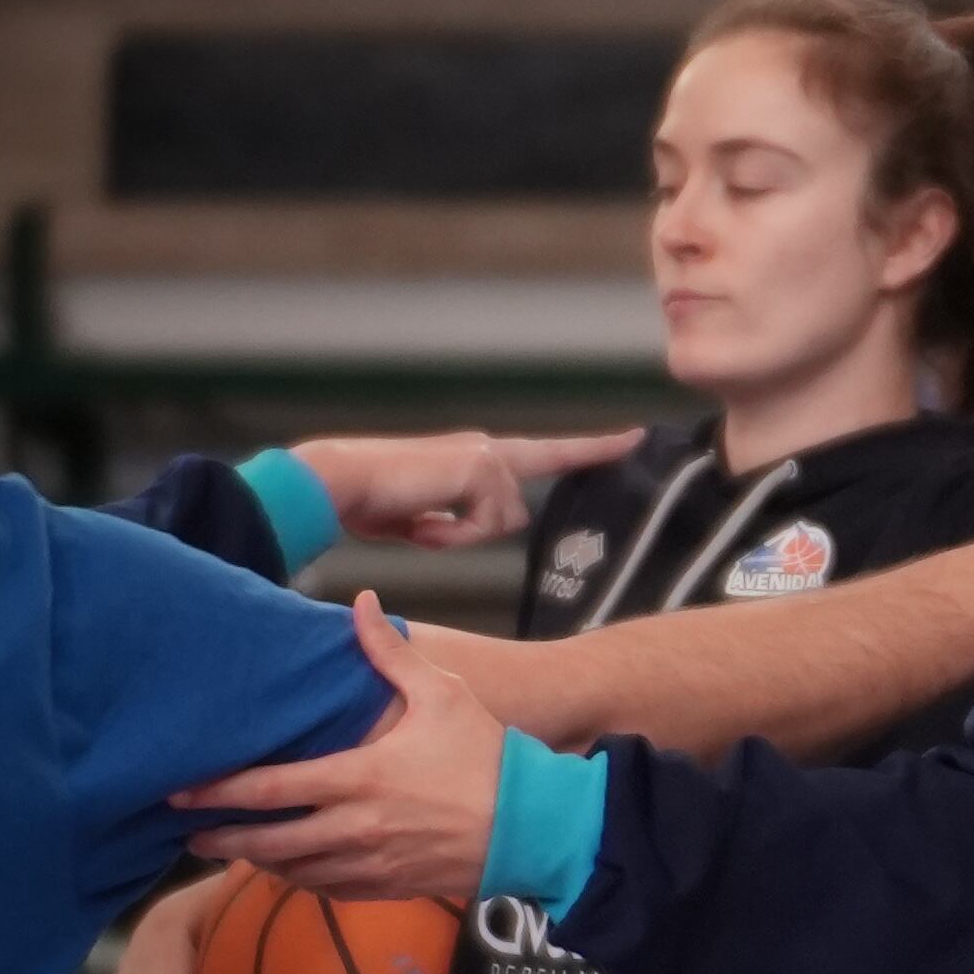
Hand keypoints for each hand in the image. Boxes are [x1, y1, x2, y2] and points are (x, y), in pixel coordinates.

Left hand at [177, 594, 506, 900]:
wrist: (533, 826)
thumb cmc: (486, 757)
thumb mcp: (442, 694)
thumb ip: (390, 654)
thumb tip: (359, 603)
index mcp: (359, 778)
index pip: (271, 789)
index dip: (219, 792)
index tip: (181, 791)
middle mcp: (354, 828)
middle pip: (267, 842)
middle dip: (220, 838)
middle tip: (187, 831)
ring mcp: (369, 864)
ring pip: (292, 871)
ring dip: (256, 861)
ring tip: (229, 848)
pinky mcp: (387, 887)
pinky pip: (326, 890)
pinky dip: (299, 880)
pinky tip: (287, 868)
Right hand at [296, 430, 637, 548]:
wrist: (337, 483)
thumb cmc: (367, 502)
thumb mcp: (419, 520)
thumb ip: (450, 522)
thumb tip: (458, 528)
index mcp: (476, 458)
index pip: (545, 453)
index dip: (589, 449)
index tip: (632, 437)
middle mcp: (487, 450)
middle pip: (536, 481)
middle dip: (569, 465)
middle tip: (637, 436)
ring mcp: (485, 456)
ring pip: (503, 522)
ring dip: (460, 535)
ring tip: (420, 521)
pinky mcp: (479, 469)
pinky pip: (482, 527)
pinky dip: (450, 537)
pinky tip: (422, 522)